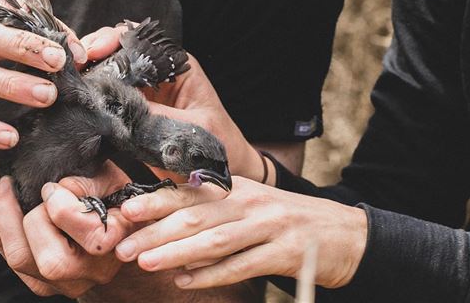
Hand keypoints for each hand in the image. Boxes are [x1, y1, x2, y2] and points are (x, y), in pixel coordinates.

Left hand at [0, 165, 132, 297]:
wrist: (119, 234)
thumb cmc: (115, 200)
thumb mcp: (113, 181)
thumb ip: (88, 181)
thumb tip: (56, 186)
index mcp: (110, 246)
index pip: (80, 233)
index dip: (58, 201)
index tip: (54, 185)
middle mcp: (87, 273)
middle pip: (48, 260)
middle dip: (27, 216)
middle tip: (19, 184)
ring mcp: (60, 283)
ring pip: (18, 258)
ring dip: (1, 215)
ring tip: (0, 181)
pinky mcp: (38, 283)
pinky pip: (7, 254)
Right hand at [77, 27, 264, 182]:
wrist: (222, 173)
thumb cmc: (217, 147)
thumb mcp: (191, 129)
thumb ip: (157, 115)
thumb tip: (118, 105)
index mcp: (176, 65)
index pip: (140, 39)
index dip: (113, 39)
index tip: (95, 50)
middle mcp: (156, 72)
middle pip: (116, 49)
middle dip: (92, 52)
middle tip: (74, 63)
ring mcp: (141, 90)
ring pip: (106, 71)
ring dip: (86, 72)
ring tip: (69, 78)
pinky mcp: (130, 109)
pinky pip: (105, 96)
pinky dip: (89, 95)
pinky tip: (74, 98)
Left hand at [115, 177, 367, 289]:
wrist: (347, 235)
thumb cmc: (288, 221)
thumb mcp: (251, 205)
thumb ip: (213, 210)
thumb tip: (164, 223)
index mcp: (238, 188)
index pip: (190, 192)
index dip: (155, 201)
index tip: (125, 210)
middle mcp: (251, 202)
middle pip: (195, 217)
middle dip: (155, 232)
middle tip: (123, 246)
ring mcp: (269, 227)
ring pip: (214, 240)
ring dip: (175, 252)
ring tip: (145, 262)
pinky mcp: (285, 253)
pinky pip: (240, 265)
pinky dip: (210, 274)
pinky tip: (185, 281)